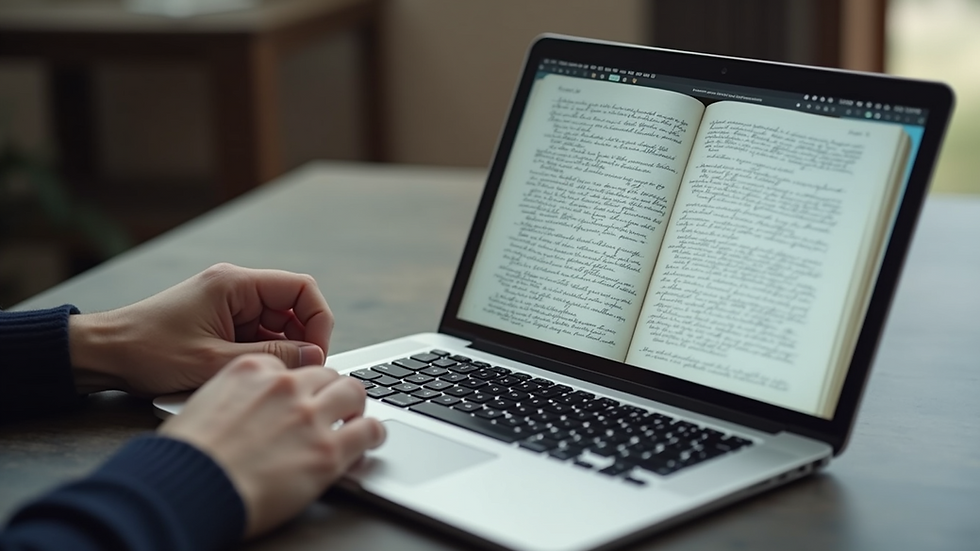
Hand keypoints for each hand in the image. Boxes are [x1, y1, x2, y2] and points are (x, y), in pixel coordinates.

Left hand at [69, 263, 333, 395]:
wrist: (102, 355)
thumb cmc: (147, 351)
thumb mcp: (214, 361)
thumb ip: (271, 357)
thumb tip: (313, 357)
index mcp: (235, 284)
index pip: (301, 289)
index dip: (317, 320)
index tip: (316, 353)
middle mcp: (234, 288)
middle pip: (292, 306)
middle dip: (303, 339)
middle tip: (300, 372)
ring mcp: (228, 305)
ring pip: (277, 324)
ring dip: (282, 350)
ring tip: (272, 378)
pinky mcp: (220, 323)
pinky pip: (258, 335)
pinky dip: (264, 355)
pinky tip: (254, 375)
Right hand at [159, 354, 385, 537]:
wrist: (187, 488)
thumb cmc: (184, 457)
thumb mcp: (200, 405)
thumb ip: (232, 397)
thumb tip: (243, 408)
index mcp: (252, 370)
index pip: (291, 366)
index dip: (299, 384)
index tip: (299, 397)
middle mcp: (285, 386)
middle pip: (326, 374)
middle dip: (330, 390)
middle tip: (332, 406)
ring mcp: (310, 417)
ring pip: (352, 392)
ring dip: (355, 405)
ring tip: (355, 418)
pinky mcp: (327, 451)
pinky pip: (368, 430)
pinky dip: (374, 433)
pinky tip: (372, 439)